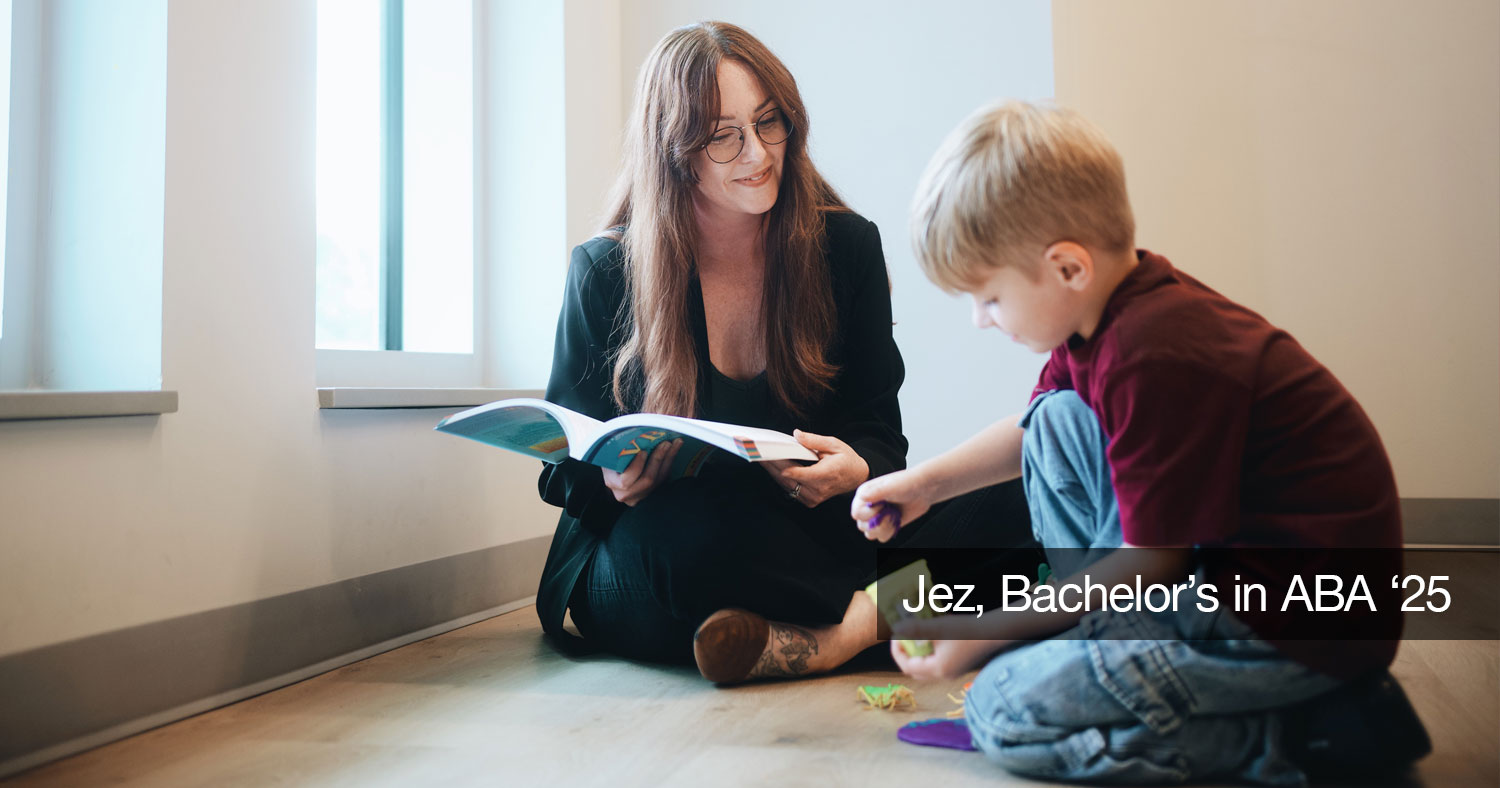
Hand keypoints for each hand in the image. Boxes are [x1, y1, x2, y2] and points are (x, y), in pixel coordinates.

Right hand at [602, 439, 682, 505]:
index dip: (636, 467)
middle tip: (664, 443)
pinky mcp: (653, 490)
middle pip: (647, 480)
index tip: (643, 451)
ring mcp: (641, 495)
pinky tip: (675, 448)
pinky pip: (664, 477)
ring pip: (659, 479)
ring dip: (668, 458)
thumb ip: (619, 448)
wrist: (615, 465)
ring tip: (674, 442)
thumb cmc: (611, 454)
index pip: (626, 481)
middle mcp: (627, 494)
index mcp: (613, 483)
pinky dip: (670, 461)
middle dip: (657, 459)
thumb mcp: (610, 452)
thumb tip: (632, 434)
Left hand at [764, 430, 868, 507]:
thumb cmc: (846, 459)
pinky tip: (772, 467)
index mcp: (827, 474)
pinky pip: (790, 489)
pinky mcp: (810, 501)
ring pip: (787, 485)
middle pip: (789, 479)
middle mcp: (819, 490)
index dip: (784, 466)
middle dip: (773, 466)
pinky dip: (780, 478)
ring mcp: (814, 498)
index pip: (801, 474)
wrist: (856, 477)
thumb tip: (796, 435)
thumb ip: (814, 440)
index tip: (769, 457)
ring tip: (761, 458)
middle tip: (759, 453)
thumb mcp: (834, 444)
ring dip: (773, 472)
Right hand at [850, 468, 935, 542]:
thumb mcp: (892, 486)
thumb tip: (862, 496)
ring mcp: (876, 517)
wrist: (923, 490)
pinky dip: (890, 532)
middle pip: (862, 526)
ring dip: (884, 529)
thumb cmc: (907, 483)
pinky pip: (881, 537)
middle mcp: (867, 506)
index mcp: (864, 495)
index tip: (883, 504)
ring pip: (870, 534)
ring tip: (894, 516)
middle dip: (878, 522)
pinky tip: (897, 521)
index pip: (857, 514)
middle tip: (891, 511)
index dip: (870, 513)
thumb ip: (877, 491)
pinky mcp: (886, 525)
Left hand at [890, 617, 1008, 680]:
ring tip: (915, 636)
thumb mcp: (938, 627)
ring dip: (916, 654)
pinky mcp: (956, 667)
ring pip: (924, 667)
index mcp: (937, 669)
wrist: (992, 633)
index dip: (897, 651)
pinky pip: (935, 664)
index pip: (907, 666)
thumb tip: (896, 629)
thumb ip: (915, 629)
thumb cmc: (966, 630)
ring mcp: (951, 672)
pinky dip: (927, 653)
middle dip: (905, 654)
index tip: (896, 636)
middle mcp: (943, 675)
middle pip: (914, 670)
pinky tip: (930, 638)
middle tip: (902, 638)